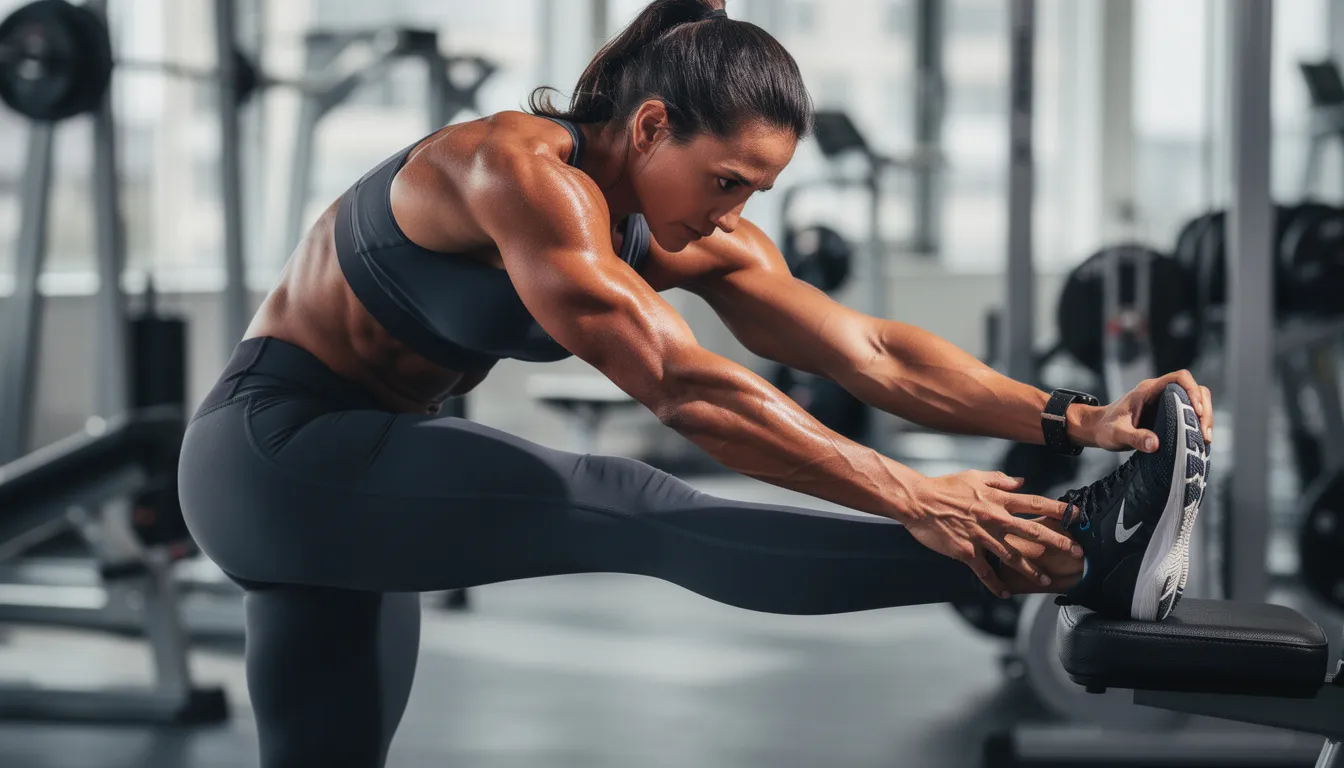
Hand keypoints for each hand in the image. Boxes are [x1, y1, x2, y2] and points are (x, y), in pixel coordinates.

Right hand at [903, 470, 1083, 597]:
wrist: (919, 502)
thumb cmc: (945, 486)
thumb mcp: (975, 476)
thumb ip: (1000, 480)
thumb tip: (1022, 482)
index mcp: (998, 499)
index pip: (1035, 503)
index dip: (1059, 509)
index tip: (1077, 516)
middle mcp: (995, 518)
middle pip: (1033, 531)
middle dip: (1058, 542)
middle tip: (1077, 552)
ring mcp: (982, 537)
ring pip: (1013, 556)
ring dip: (1032, 570)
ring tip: (1046, 580)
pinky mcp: (967, 552)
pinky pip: (986, 572)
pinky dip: (996, 584)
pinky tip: (1005, 593)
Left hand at [1083, 370, 1213, 452]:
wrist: (1098, 429)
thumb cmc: (1105, 428)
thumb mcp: (1117, 434)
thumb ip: (1134, 438)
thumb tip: (1155, 444)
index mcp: (1148, 390)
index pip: (1179, 377)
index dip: (1192, 390)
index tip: (1197, 411)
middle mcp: (1160, 393)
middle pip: (1194, 390)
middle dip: (1205, 409)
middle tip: (1204, 434)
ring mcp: (1166, 403)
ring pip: (1196, 402)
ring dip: (1205, 419)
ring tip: (1205, 440)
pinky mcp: (1169, 415)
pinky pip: (1190, 415)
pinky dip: (1198, 426)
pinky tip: (1199, 441)